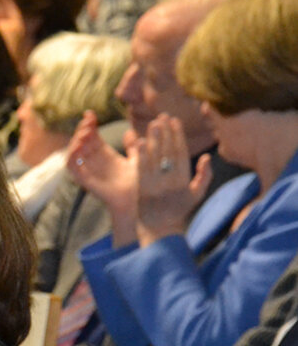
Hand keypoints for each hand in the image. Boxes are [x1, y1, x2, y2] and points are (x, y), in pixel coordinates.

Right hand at [67, 111, 138, 245]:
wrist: (136, 200)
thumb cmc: (138, 183)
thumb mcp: (137, 159)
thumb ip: (133, 146)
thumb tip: (131, 131)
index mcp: (104, 154)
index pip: (91, 135)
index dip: (89, 124)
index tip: (91, 114)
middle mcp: (94, 161)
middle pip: (81, 140)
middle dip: (82, 128)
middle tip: (88, 120)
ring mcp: (88, 170)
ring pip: (73, 151)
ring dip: (75, 140)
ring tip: (85, 132)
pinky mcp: (84, 179)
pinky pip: (72, 166)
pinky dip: (72, 155)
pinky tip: (79, 145)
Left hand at [134, 114, 211, 245]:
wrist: (159, 229)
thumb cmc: (179, 210)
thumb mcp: (196, 195)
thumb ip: (204, 176)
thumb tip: (205, 157)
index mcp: (184, 180)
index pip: (181, 152)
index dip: (178, 135)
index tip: (174, 120)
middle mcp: (170, 182)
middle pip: (168, 152)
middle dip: (165, 133)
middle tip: (162, 116)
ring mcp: (155, 185)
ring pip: (155, 158)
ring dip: (154, 139)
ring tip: (153, 124)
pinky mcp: (141, 189)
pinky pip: (141, 169)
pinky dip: (140, 155)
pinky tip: (139, 141)